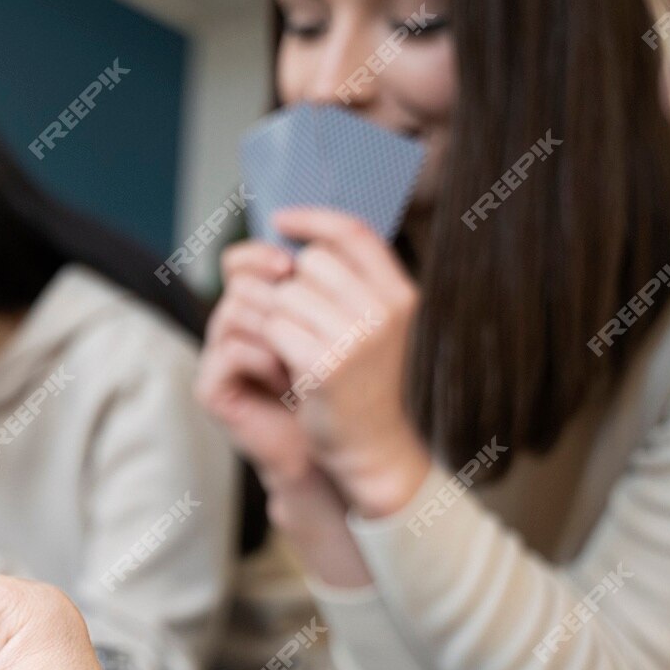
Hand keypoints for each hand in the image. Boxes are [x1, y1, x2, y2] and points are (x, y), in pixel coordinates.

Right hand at [197, 240, 319, 488]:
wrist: (335, 448)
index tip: (288, 263)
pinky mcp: (210, 386)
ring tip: (303, 362)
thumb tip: (317, 243)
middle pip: (239, 277)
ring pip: (235, 308)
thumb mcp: (343, 325)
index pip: (243, 257)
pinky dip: (267, 362)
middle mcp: (231, 324)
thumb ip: (331, 282)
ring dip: (279, 333)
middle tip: (313, 326)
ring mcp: (217, 354)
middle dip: (284, 296)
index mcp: (258, 305)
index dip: (263, 250)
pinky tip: (287, 383)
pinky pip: (233, 349)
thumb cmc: (339, 386)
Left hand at [265, 207, 433, 518]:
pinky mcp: (323, 367)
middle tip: (285, 310)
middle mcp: (383, 312)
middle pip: (311, 263)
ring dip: (274, 315)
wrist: (375, 451)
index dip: (312, 218)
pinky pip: (274, 329)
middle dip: (287, 282)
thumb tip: (304, 243)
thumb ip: (354, 286)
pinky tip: (281, 363)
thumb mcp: (378, 329)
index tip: (281, 219)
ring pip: (286, 296)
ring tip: (288, 343)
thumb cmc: (368, 387)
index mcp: (401, 296)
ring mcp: (355, 339)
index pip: (353, 233)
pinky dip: (268, 342)